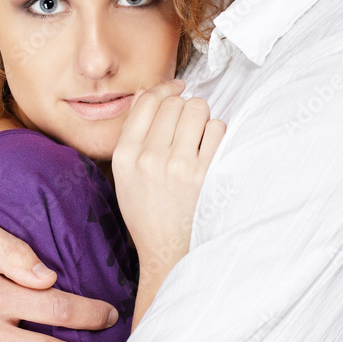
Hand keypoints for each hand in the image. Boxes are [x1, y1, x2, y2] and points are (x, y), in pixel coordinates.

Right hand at [112, 81, 225, 322]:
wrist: (168, 252)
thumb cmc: (148, 211)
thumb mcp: (126, 174)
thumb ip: (133, 134)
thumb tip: (147, 93)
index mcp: (125, 155)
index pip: (147, 101)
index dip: (165, 89)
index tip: (178, 90)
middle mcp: (149, 158)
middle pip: (174, 102)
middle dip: (185, 108)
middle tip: (189, 127)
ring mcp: (178, 166)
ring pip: (197, 110)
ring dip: (203, 119)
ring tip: (201, 139)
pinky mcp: (205, 176)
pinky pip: (217, 129)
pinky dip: (217, 135)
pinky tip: (211, 152)